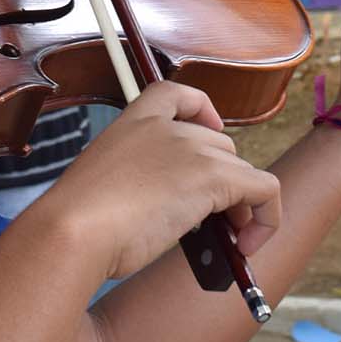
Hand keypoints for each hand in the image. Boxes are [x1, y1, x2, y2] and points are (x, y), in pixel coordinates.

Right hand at [37, 82, 281, 278]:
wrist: (73, 232)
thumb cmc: (77, 223)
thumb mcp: (105, 188)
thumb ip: (140, 183)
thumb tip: (177, 210)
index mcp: (134, 121)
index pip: (178, 94)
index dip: (203, 111)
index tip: (210, 132)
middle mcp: (168, 128)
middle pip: (221, 147)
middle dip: (225, 184)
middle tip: (216, 225)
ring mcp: (193, 148)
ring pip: (243, 172)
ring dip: (243, 208)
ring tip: (231, 243)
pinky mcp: (214, 176)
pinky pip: (266, 191)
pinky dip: (267, 219)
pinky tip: (246, 246)